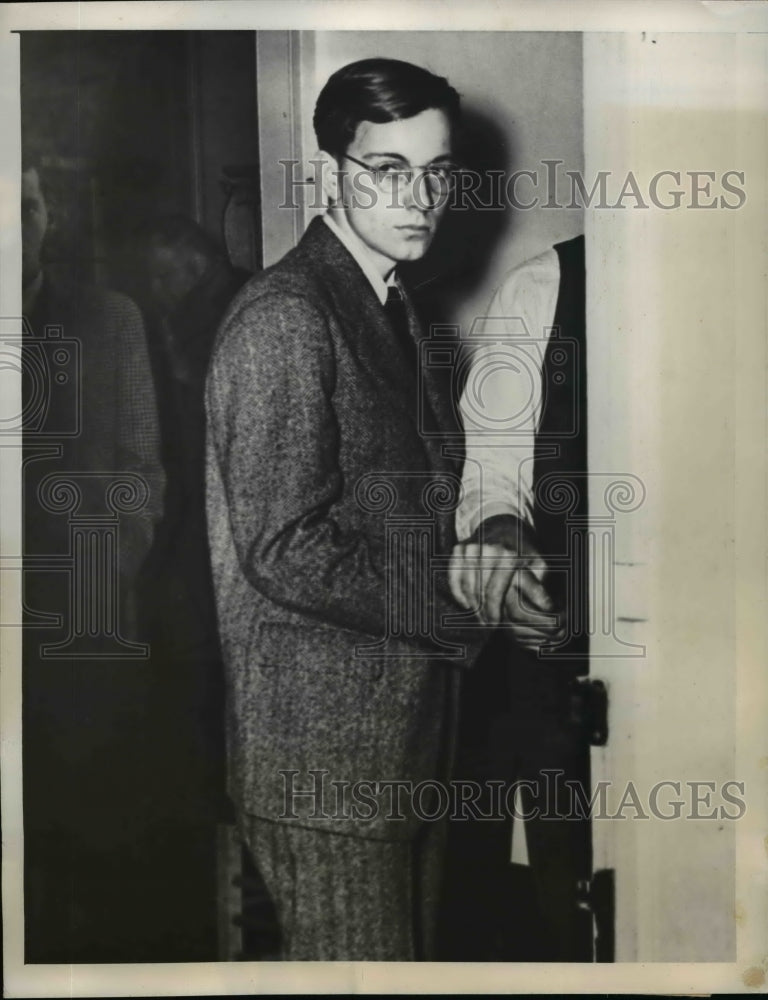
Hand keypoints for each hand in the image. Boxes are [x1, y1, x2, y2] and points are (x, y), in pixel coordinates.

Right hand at [449, 514, 565, 650]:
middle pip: (479, 592)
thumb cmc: (523, 549)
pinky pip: (454, 577)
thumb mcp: (538, 564)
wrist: (503, 524)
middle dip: (483, 612)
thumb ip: (539, 585)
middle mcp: (486, 550)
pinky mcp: (459, 549)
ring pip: (466, 587)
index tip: (497, 625)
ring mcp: (470, 548)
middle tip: (488, 625)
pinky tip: (467, 605)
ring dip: (472, 606)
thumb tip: (546, 608)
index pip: (495, 592)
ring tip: (480, 617)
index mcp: (508, 554)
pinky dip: (458, 593)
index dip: (495, 612)